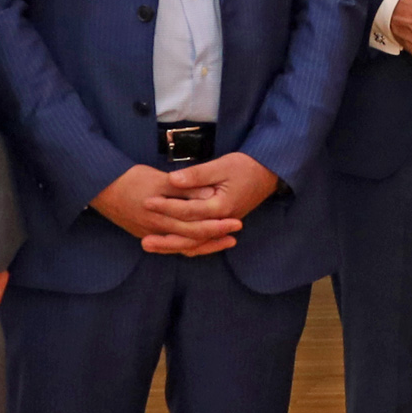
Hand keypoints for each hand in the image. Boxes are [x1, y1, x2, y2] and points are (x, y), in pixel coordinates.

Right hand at [91, 163, 242, 256]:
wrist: (100, 187)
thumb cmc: (130, 179)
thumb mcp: (158, 180)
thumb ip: (183, 188)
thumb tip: (208, 195)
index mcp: (162, 217)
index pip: (195, 227)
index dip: (217, 225)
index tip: (236, 221)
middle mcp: (157, 230)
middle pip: (191, 239)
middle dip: (215, 236)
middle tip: (237, 231)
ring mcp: (150, 234)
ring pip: (181, 245)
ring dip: (203, 243)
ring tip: (224, 239)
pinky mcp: (145, 233)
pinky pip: (170, 244)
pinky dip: (186, 244)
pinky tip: (197, 241)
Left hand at [143, 151, 280, 255]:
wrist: (269, 173)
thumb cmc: (246, 166)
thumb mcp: (222, 165)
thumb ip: (197, 175)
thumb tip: (173, 180)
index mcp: (221, 207)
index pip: (188, 211)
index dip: (166, 207)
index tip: (147, 201)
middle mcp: (222, 222)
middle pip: (189, 235)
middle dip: (165, 237)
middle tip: (142, 239)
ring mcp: (223, 226)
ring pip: (195, 244)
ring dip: (172, 246)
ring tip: (149, 246)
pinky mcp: (222, 226)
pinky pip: (202, 242)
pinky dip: (187, 246)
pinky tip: (171, 247)